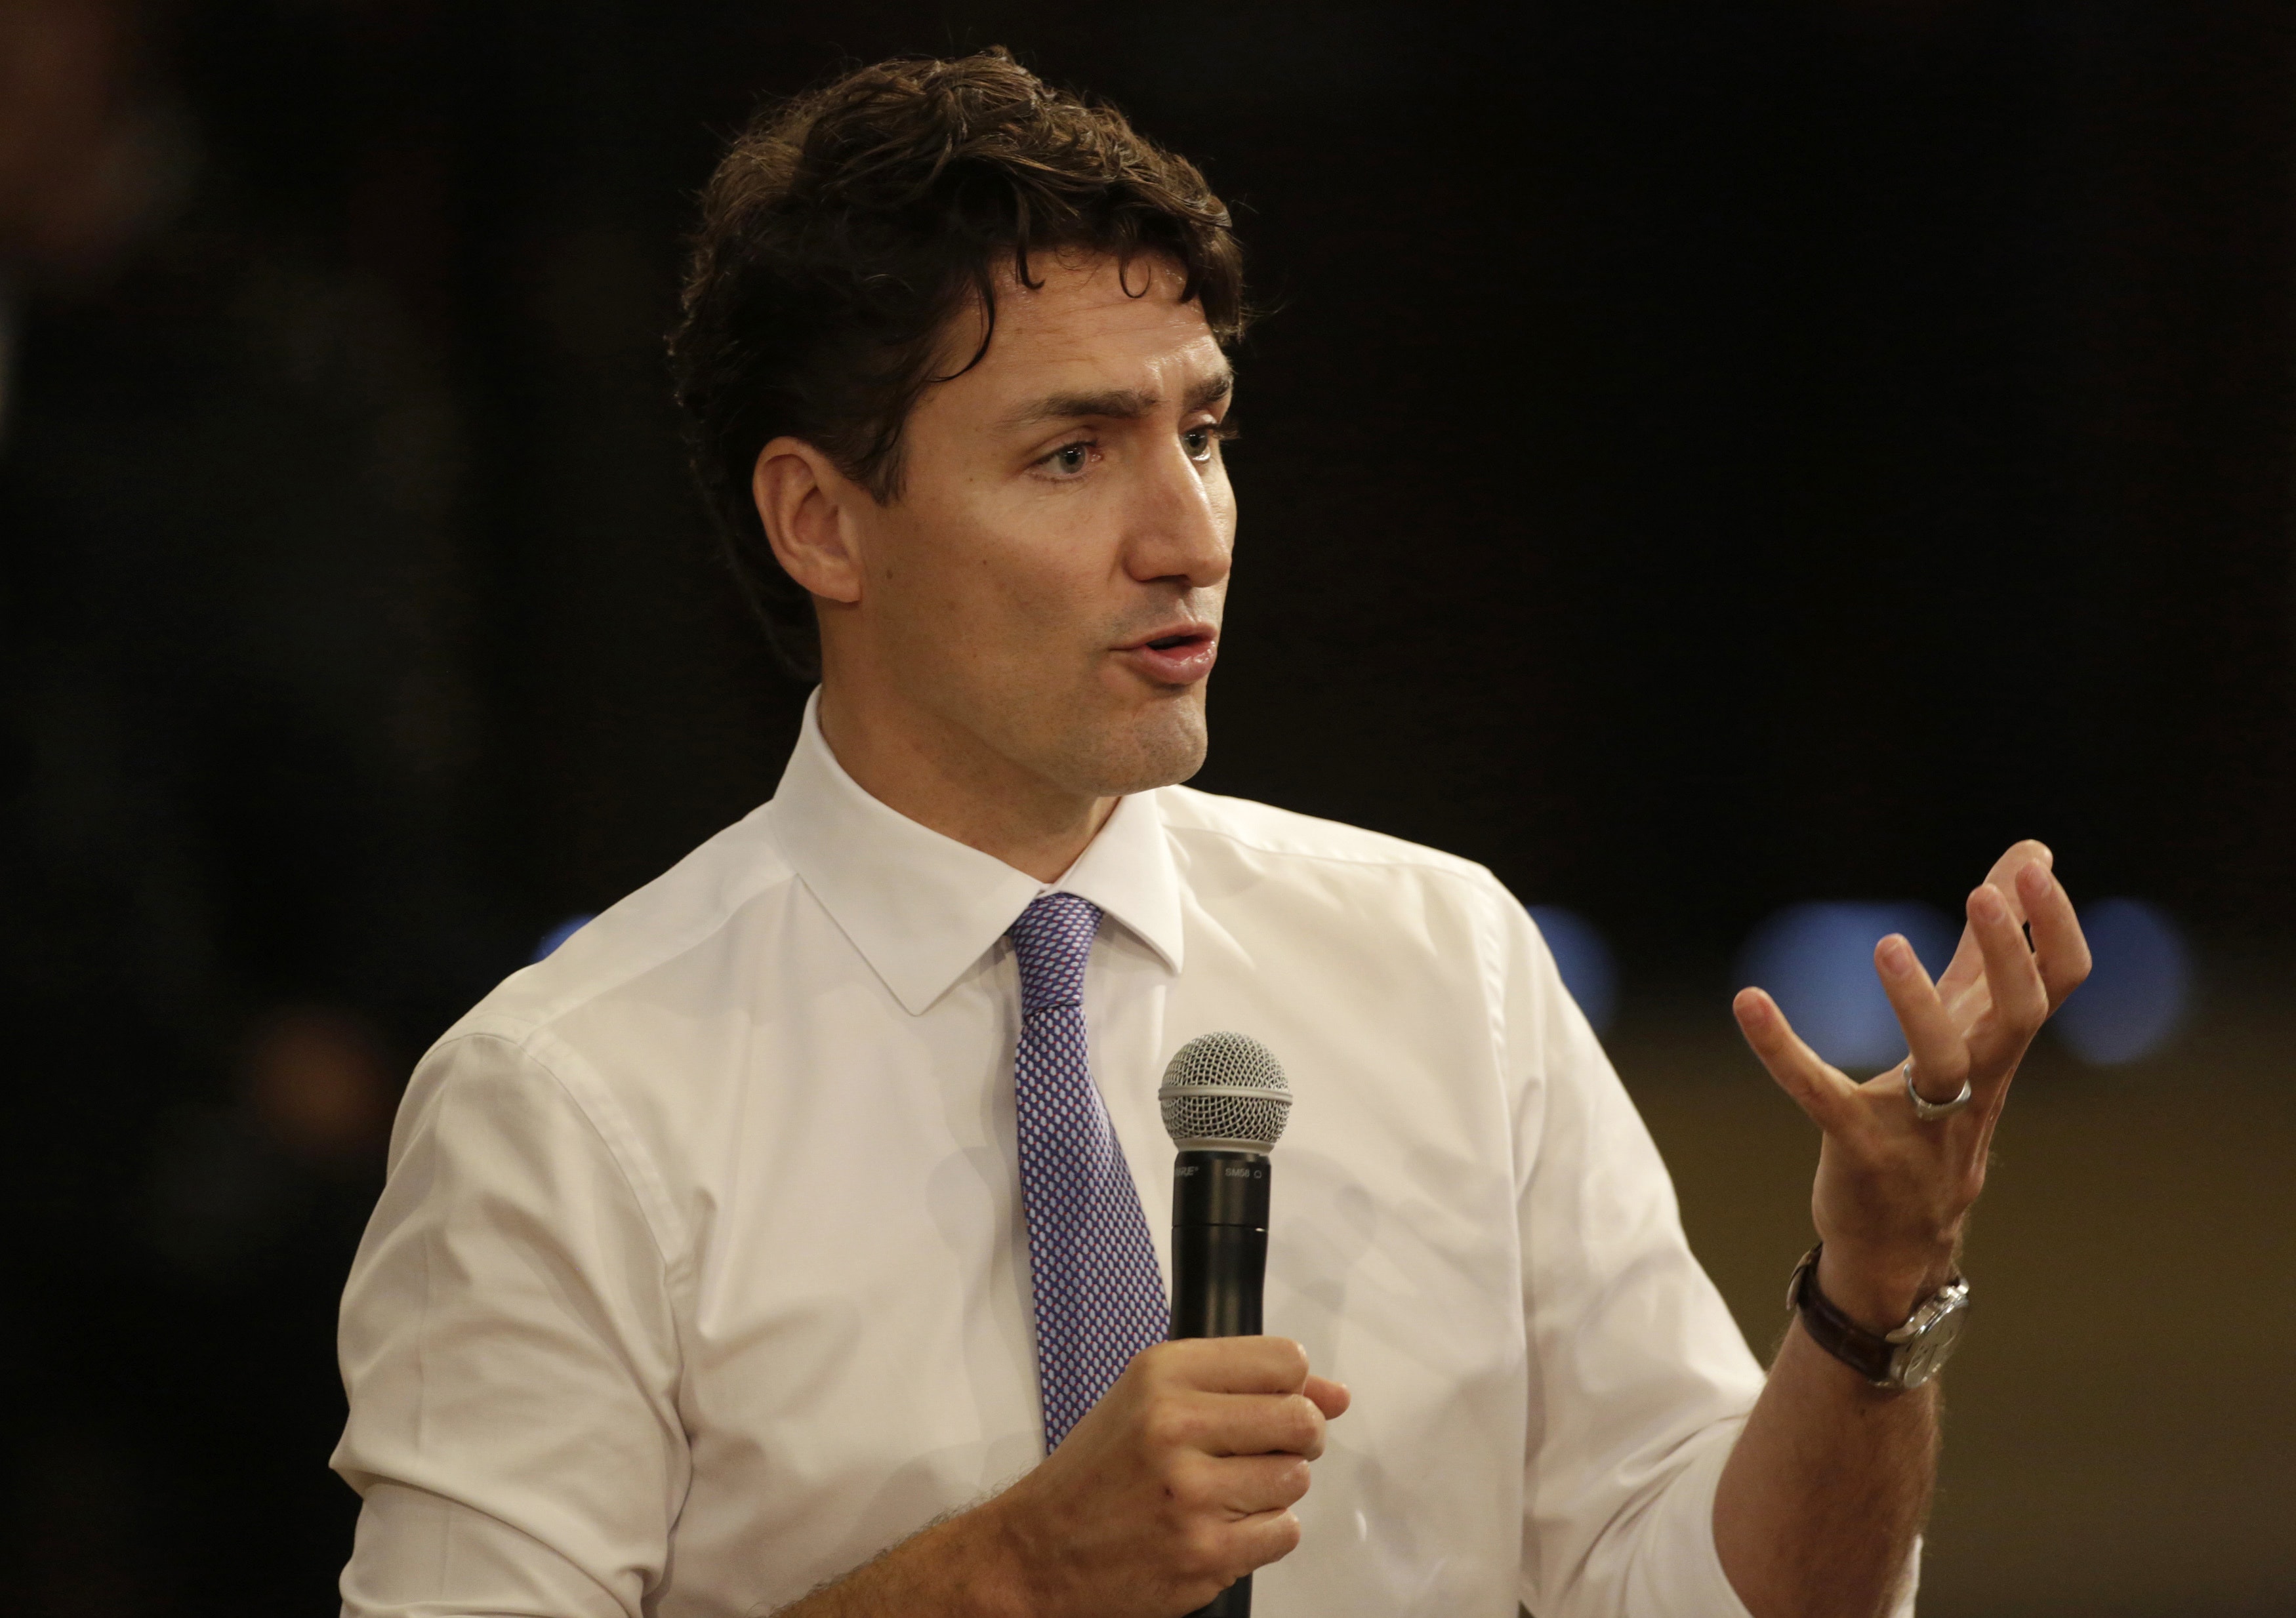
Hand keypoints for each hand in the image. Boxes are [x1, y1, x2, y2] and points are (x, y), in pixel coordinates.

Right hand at [975, 1337, 1349, 1616]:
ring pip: (1297, 1479)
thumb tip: (1336, 1395)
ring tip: (1227, 1495)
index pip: (1285, 1361)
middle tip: (1262, 1453)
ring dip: (1274, 1491)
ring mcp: (1191, 1493)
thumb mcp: (1153, 1402)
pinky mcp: (1204, 1554)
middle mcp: (1175, 1425)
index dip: (1293, 1387)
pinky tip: (1220, 1529)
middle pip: (1302, 1420)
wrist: (1037, 1552)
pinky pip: (1284, 1533)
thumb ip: (1245, 1387)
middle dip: (1298, 1440)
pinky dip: (1263, 1536)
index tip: (1271, 1406)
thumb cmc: (1098, 1474)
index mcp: (1163, 1374)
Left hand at [1732, 840, 2090, 1328]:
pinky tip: (1749, 1000)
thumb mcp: (1966, 1026)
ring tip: (1886, 942)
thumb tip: (2031, 854)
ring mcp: (1923, 1120)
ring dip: (1919, 1002)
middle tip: (1987, 891)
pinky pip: (1822, 1093)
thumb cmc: (1940, 1111)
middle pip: (2021, 1014)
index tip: (2034, 865)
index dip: (2055, 925)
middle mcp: (1978, 1081)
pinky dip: (1783, 1049)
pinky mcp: (1859, 1145)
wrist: (1903, 1235)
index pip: (2058, 981)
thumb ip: (1986, 945)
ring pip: (1943, 1061)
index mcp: (2000, 1044)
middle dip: (2010, 954)